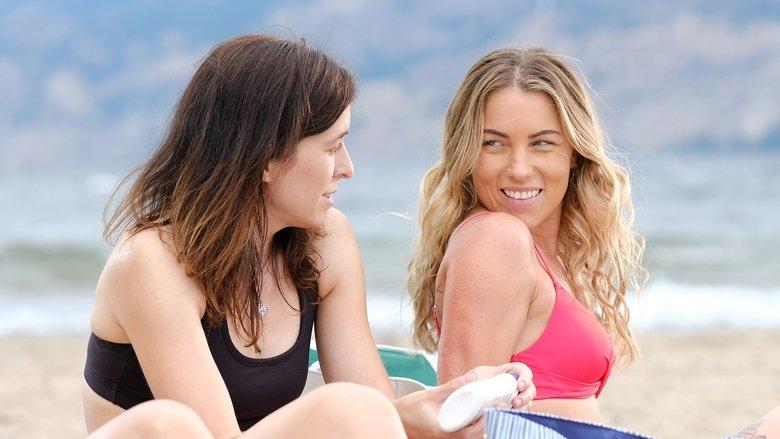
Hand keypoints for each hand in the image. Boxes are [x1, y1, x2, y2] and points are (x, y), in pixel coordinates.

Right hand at [393, 362, 535, 437]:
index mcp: (445, 433)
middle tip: (495, 408)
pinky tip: (472, 415)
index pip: (473, 432)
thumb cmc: (407, 410)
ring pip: (468, 437)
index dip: (487, 421)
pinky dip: (469, 427)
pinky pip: (460, 435)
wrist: (392, 418)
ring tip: (486, 410)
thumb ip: (451, 387)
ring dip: (478, 425)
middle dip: (486, 423)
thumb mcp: (431, 395)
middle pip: (474, 437)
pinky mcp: (441, 438)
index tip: (495, 408)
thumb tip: (471, 377)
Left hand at [472, 362, 534, 409]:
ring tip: (512, 410)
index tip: (519, 386)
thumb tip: (472, 377)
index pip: (524, 371)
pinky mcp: (515, 407)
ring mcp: (518, 396)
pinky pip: (522, 411)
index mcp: (511, 371)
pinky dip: (517, 413)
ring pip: (528, 401)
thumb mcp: (475, 374)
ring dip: (523, 406)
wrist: (475, 394)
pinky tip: (509, 415)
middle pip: (530, 388)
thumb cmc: (479, 379)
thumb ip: (471, 375)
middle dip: (526, 396)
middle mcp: (518, 384)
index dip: (525, 377)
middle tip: (515, 403)